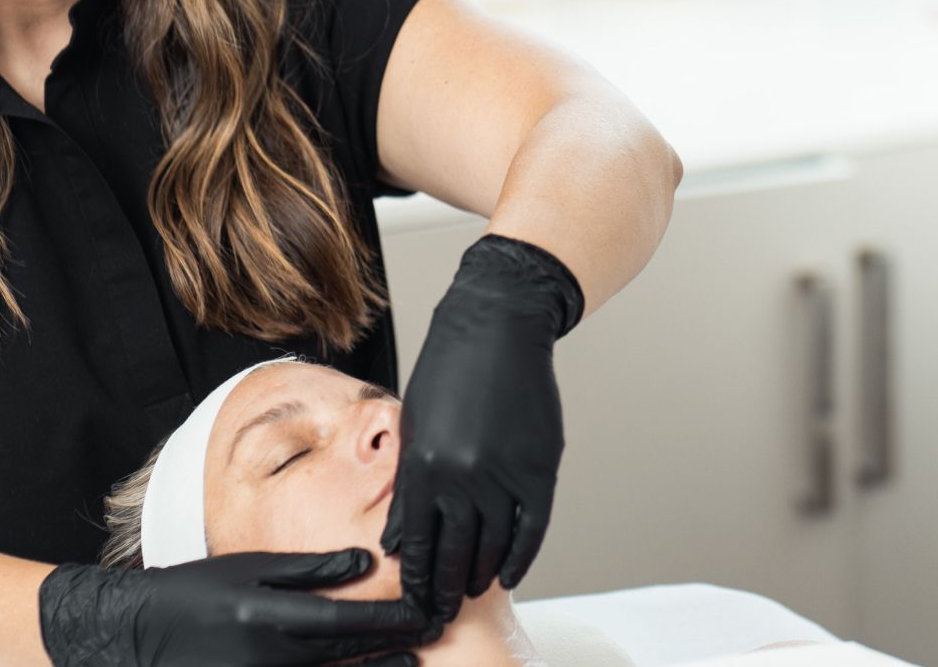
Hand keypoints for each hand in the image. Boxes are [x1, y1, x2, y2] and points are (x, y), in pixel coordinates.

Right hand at [38, 549, 437, 666]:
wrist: (138, 634)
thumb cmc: (196, 592)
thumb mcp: (248, 569)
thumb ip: (307, 569)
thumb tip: (362, 562)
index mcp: (270, 618)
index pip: (344, 621)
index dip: (387, 621)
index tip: (422, 615)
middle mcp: (270, 658)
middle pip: (345, 658)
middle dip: (390, 650)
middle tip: (429, 641)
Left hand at [380, 233, 585, 625]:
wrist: (498, 328)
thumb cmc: (447, 371)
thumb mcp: (411, 426)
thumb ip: (407, 487)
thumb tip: (397, 543)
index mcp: (423, 466)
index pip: (419, 544)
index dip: (419, 579)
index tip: (418, 599)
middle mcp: (463, 476)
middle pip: (456, 554)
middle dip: (448, 589)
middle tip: (444, 610)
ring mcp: (505, 473)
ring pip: (494, 546)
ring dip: (483, 575)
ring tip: (474, 592)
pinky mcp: (540, 467)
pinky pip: (532, 528)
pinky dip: (522, 556)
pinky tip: (510, 574)